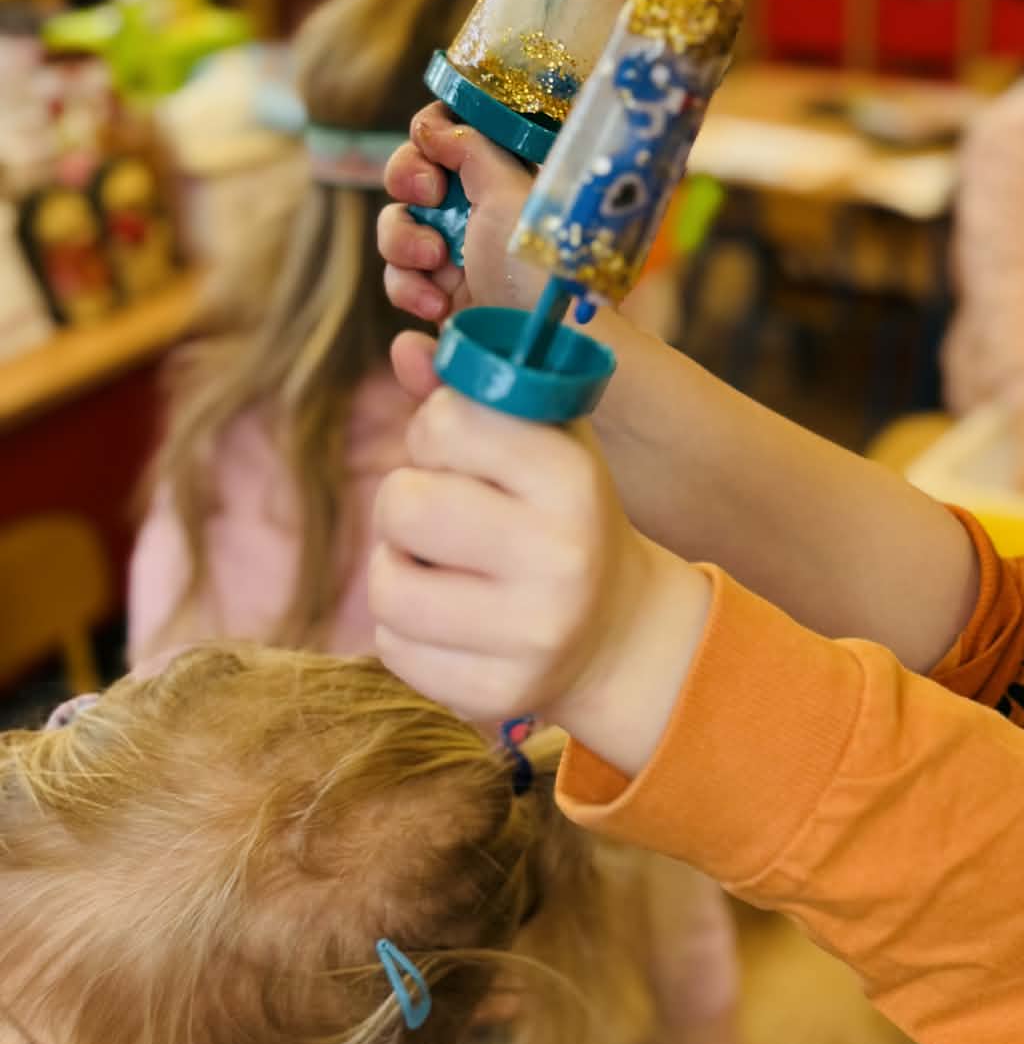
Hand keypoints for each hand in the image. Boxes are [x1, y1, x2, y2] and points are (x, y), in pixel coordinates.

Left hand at [370, 387, 710, 770]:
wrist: (618, 632)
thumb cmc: (561, 515)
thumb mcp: (542, 443)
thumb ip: (475, 392)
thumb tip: (404, 349)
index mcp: (573, 478)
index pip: (448, 423)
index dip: (435, 431)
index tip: (460, 453)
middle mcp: (558, 556)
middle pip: (404, 504)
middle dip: (407, 501)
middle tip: (441, 515)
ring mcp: (530, 633)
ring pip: (386, 585)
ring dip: (398, 568)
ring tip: (440, 567)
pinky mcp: (496, 694)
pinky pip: (391, 648)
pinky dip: (405, 629)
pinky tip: (451, 619)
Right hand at [378, 102, 539, 327]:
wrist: (539, 353)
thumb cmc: (537, 269)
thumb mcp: (511, 191)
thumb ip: (472, 147)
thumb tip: (431, 125)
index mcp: (502, 180)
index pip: (451, 137)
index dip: (430, 136)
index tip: (432, 147)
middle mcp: (479, 215)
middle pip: (411, 180)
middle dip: (407, 184)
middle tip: (426, 195)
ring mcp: (459, 260)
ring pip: (397, 234)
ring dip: (404, 246)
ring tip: (435, 266)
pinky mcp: (442, 304)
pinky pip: (401, 285)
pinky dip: (409, 295)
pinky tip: (437, 312)